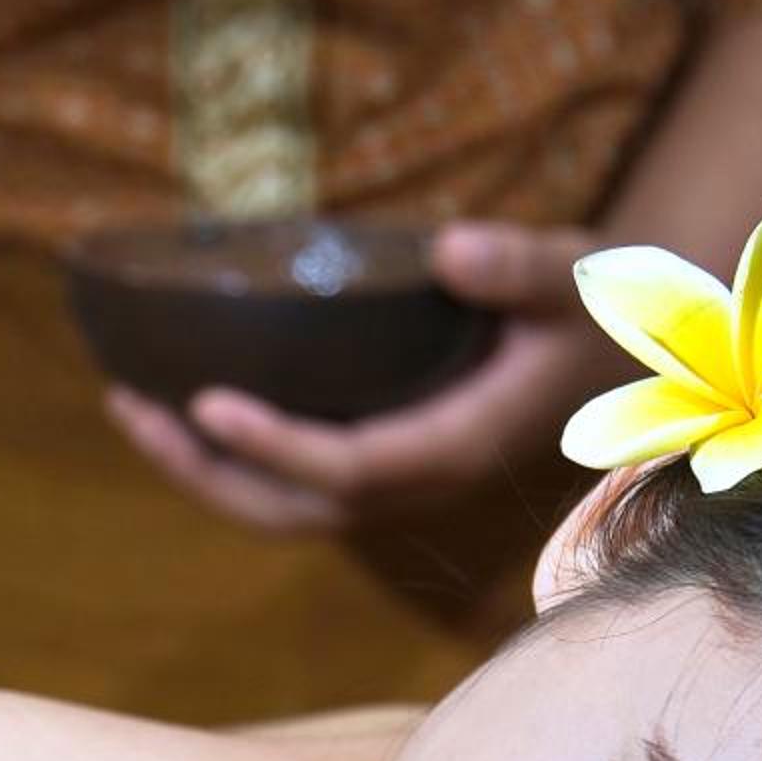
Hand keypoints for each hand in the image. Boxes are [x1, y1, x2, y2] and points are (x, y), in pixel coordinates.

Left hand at [105, 221, 620, 534]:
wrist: (630, 349)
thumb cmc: (599, 307)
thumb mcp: (574, 275)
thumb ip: (518, 268)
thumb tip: (452, 250)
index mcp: (461, 445)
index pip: (348, 468)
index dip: (272, 444)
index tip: (203, 400)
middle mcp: (421, 481)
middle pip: (294, 510)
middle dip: (206, 472)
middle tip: (132, 410)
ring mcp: (399, 482)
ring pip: (284, 508)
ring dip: (202, 471)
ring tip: (131, 411)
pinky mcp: (384, 464)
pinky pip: (294, 484)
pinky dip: (231, 460)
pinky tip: (180, 411)